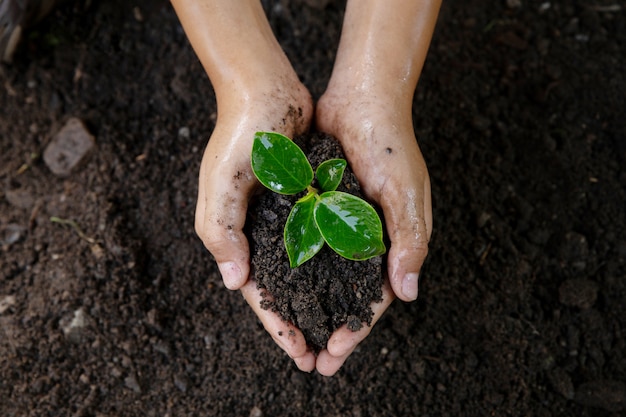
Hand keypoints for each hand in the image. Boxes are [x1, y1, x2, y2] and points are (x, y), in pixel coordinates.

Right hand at [194, 82, 315, 370]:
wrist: (264, 88)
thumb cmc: (237, 135)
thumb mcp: (220, 184)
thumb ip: (222, 232)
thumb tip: (234, 282)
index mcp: (238, 236)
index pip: (260, 294)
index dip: (278, 327)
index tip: (300, 355)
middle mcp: (264, 233)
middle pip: (286, 290)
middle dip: (302, 324)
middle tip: (324, 356)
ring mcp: (288, 218)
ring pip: (307, 271)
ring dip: (322, 301)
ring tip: (341, 329)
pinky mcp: (309, 200)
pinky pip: (325, 240)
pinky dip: (336, 263)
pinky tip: (355, 283)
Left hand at [314, 87, 432, 375]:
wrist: (361, 98)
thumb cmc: (391, 146)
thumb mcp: (406, 194)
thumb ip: (409, 242)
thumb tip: (408, 294)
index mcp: (391, 243)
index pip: (375, 299)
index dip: (357, 329)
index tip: (334, 354)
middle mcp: (365, 239)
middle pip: (346, 296)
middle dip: (331, 329)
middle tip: (310, 362)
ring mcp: (340, 225)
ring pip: (324, 277)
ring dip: (310, 307)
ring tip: (291, 335)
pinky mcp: (317, 207)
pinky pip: (305, 246)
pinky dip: (295, 269)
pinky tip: (277, 289)